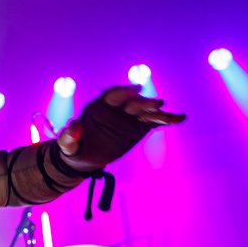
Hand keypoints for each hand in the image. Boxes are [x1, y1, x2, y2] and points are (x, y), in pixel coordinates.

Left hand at [56, 86, 185, 168]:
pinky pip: (154, 122)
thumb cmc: (73, 147)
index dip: (123, 92)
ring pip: (146, 111)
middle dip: (144, 102)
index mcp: (99, 106)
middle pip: (133, 102)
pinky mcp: (139, 127)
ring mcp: (130, 117)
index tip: (135, 89)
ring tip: (173, 116)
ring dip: (159, 112)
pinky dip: (167, 120)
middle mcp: (117, 108)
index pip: (113, 95)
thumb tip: (74, 125)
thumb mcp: (67, 143)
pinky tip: (180, 118)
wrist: (84, 157)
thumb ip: (69, 135)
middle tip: (157, 104)